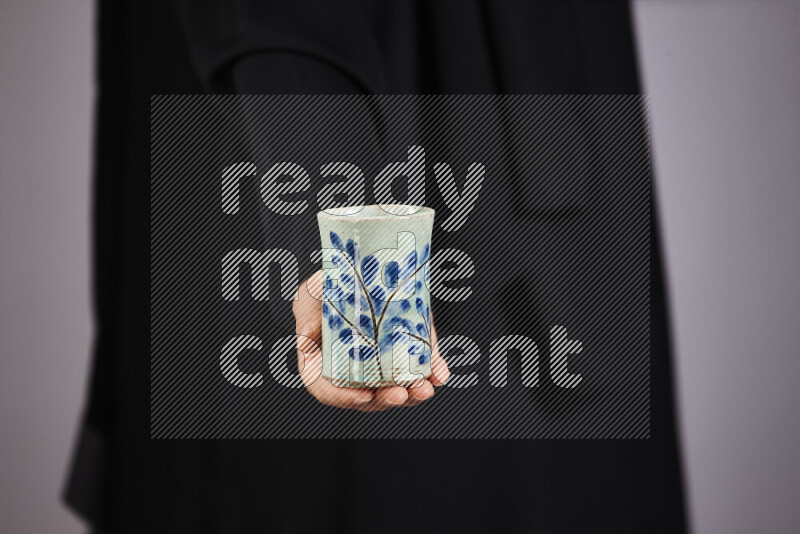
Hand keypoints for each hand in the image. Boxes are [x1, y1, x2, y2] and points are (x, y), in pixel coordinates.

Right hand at [293, 271, 448, 411]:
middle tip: (401, 393)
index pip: (327, 390)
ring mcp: (380, 366)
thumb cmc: (327, 287)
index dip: (344, 398)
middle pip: (366, 398)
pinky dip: (431, 374)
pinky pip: (418, 370)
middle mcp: (351, 370)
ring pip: (395, 390)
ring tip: (425, 388)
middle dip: (385, 400)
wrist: (362, 269)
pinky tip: (440, 374)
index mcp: (322, 362)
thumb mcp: (310, 293)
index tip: (364, 395)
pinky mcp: (404, 355)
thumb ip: (306, 310)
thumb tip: (306, 338)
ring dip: (412, 395)